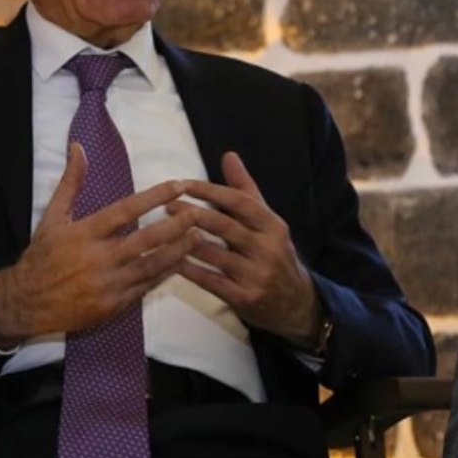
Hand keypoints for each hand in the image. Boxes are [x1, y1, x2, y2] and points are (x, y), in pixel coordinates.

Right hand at [0, 142, 199, 348]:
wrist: (25, 304)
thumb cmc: (42, 257)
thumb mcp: (52, 217)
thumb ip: (71, 183)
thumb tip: (79, 147)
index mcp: (85, 233)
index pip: (127, 209)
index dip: (156, 196)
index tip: (179, 185)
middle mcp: (99, 258)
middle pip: (146, 239)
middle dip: (176, 226)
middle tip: (198, 213)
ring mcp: (108, 284)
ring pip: (152, 264)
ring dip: (178, 250)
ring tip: (198, 236)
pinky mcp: (114, 305)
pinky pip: (146, 286)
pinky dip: (165, 273)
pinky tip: (180, 262)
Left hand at [169, 152, 324, 348]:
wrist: (295, 303)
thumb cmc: (274, 254)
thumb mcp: (267, 221)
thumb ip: (245, 189)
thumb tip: (228, 155)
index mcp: (273, 225)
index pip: (239, 201)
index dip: (209, 191)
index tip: (183, 184)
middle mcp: (267, 248)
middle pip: (224, 226)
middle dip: (192, 214)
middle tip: (166, 205)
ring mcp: (256, 274)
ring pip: (214, 255)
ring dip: (185, 243)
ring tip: (162, 233)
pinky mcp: (245, 298)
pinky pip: (211, 281)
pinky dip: (190, 271)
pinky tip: (172, 262)